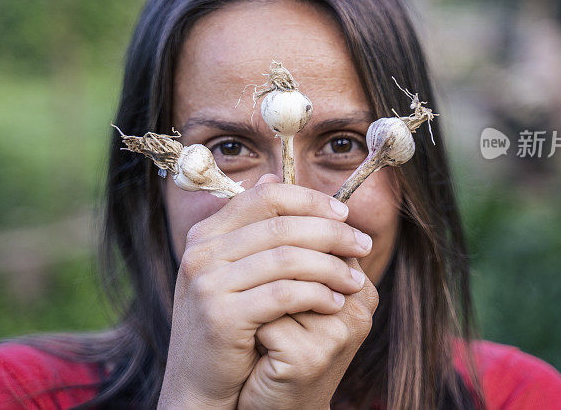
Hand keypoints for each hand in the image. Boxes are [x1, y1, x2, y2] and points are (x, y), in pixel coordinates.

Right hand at [157, 174, 372, 408]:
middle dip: (331, 232)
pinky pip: (284, 294)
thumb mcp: (231, 270)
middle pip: (281, 224)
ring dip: (331, 266)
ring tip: (356, 280)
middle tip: (362, 244)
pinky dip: (317, 295)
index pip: (266, 196)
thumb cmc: (226, 326)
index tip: (345, 213)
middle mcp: (201, 252)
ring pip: (287, 258)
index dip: (311, 200)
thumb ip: (251, 227)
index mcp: (206, 234)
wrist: (198, 384)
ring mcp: (207, 283)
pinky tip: (335, 302)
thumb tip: (271, 177)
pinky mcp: (221, 316)